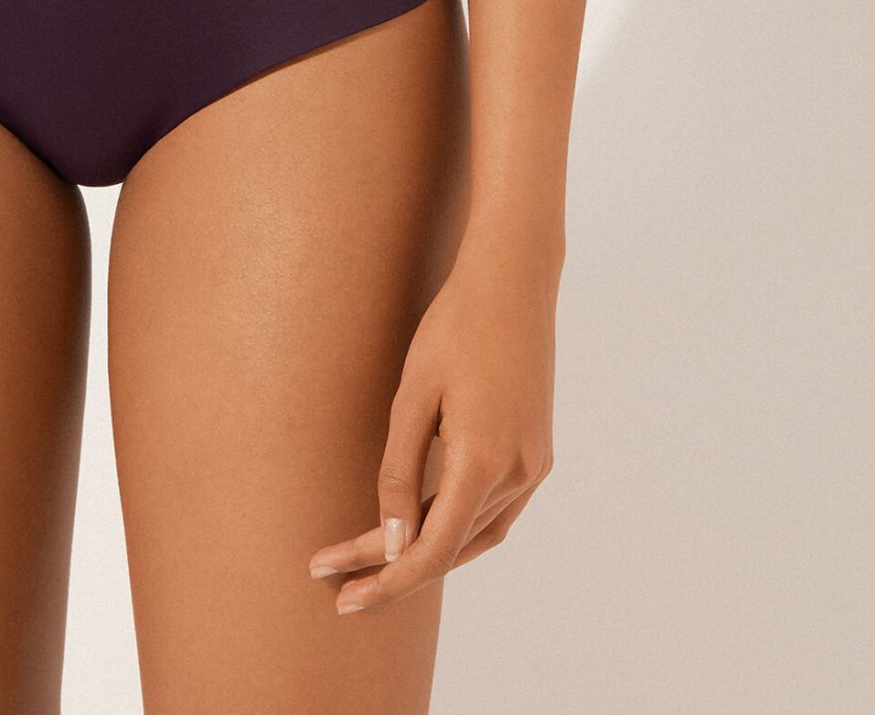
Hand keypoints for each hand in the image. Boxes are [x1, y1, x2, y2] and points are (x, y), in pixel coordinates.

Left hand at [307, 233, 557, 614]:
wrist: (514, 280)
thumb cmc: (454, 327)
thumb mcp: (413, 396)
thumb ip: (400, 473)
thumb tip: (391, 543)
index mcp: (484, 462)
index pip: (432, 550)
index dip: (385, 579)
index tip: (339, 594)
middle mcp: (518, 474)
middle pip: (449, 545)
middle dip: (391, 566)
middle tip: (337, 583)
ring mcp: (535, 466)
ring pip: (475, 534)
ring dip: (426, 549)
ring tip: (370, 560)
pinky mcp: (538, 453)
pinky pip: (495, 510)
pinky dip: (458, 527)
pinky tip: (424, 526)